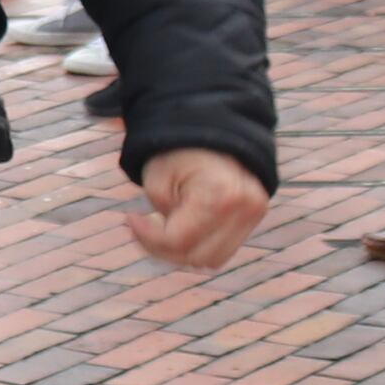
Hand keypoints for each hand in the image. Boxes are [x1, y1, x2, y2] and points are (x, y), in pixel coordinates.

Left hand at [123, 147, 266, 268]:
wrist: (213, 125)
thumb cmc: (178, 149)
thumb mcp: (157, 179)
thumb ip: (162, 217)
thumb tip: (172, 244)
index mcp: (220, 195)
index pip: (179, 241)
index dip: (147, 237)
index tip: (130, 218)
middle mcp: (245, 208)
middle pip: (198, 257)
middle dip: (165, 247)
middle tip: (145, 224)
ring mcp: (254, 214)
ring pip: (212, 259)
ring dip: (184, 249)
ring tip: (165, 223)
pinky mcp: (254, 216)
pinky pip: (223, 247)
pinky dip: (200, 243)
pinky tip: (183, 223)